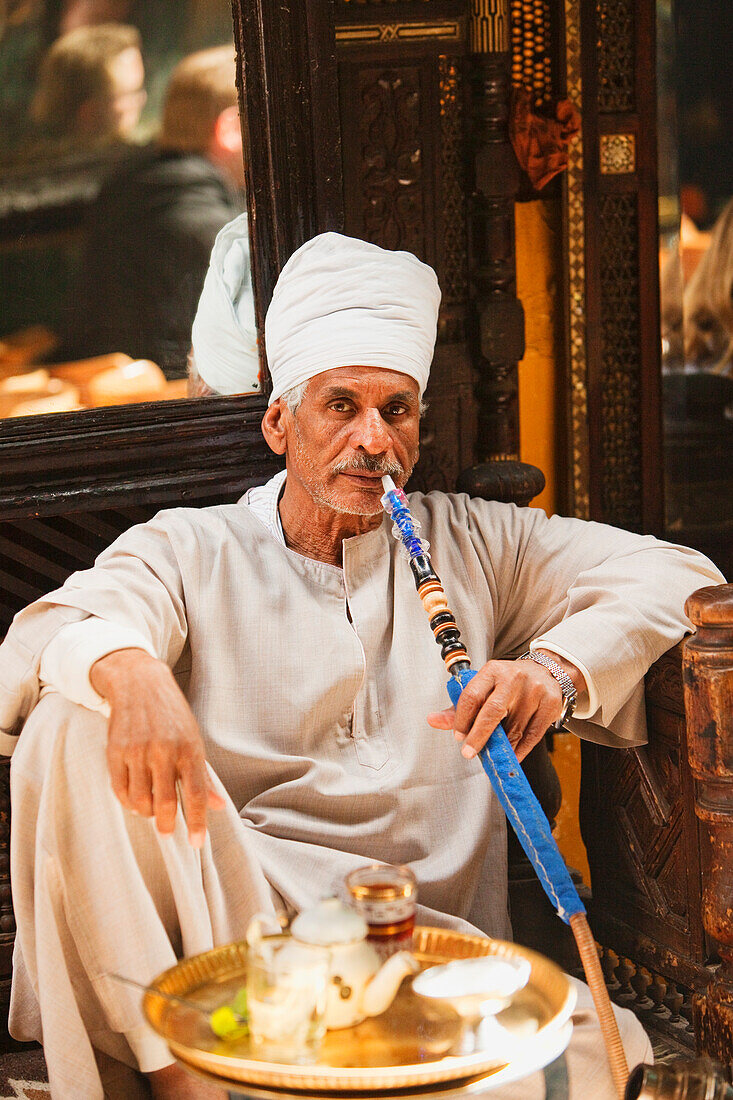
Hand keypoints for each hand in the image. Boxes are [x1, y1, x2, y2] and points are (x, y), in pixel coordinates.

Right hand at [91, 648, 224, 846]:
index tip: (196, 843)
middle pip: (164, 802)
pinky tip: (134, 800)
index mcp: (188, 748)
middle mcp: (163, 750)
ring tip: (150, 810)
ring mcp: (137, 751)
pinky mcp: (115, 750)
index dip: (196, 822)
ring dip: (146, 812)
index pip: (195, 794)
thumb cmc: (172, 715)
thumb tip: (219, 806)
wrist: (140, 683)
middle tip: (167, 831)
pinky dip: (127, 802)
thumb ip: (203, 776)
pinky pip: (120, 789)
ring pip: (139, 800)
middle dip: (166, 824)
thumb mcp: (194, 739)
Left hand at [426, 651, 585, 762]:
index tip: (458, 736)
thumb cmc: (507, 684)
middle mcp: (513, 678)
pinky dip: (520, 750)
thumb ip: (458, 706)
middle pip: (492, 712)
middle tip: (468, 752)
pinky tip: (511, 755)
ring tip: (492, 753)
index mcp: (493, 670)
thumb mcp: (484, 686)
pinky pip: (532, 736)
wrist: (546, 672)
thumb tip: (432, 720)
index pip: (472, 696)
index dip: (462, 719)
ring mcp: (534, 691)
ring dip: (501, 746)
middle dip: (478, 736)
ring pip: (513, 728)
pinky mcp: (550, 705)